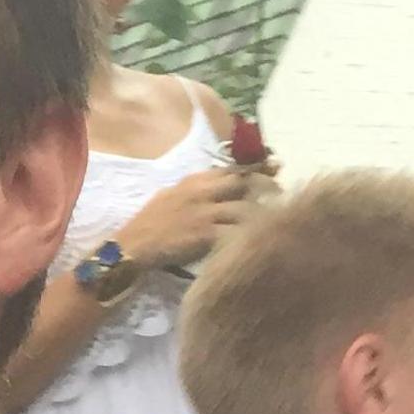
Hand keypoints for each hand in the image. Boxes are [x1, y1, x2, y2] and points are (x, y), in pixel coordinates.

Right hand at [117, 165, 270, 271]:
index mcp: (192, 182)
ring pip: (245, 207)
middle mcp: (201, 192)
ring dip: (264, 213)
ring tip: (278, 220)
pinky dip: (251, 234)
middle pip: (243, 183)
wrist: (130, 247)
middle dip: (266, 185)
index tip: (274, 165)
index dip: (255, 166)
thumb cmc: (148, 225)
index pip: (230, 168)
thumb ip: (195, 189)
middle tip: (283, 191)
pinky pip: (236, 232)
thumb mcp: (169, 197)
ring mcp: (204, 213)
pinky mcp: (204, 234)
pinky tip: (262, 238)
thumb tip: (219, 184)